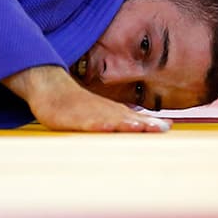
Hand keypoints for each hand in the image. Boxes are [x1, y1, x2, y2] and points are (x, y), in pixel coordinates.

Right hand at [2, 65, 169, 132]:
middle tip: (163, 128)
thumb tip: (138, 125)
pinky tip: (107, 127)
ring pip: (111, 119)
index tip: (168, 127)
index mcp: (112, 111)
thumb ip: (118, 118)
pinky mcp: (75, 118)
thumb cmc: (75, 105)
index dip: (151, 123)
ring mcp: (90, 113)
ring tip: (140, 127)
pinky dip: (99, 124)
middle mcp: (105, 111)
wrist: (49, 89)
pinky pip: (88, 122)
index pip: (135, 117)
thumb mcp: (99, 112)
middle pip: (128, 118)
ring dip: (126, 122)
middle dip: (146, 124)